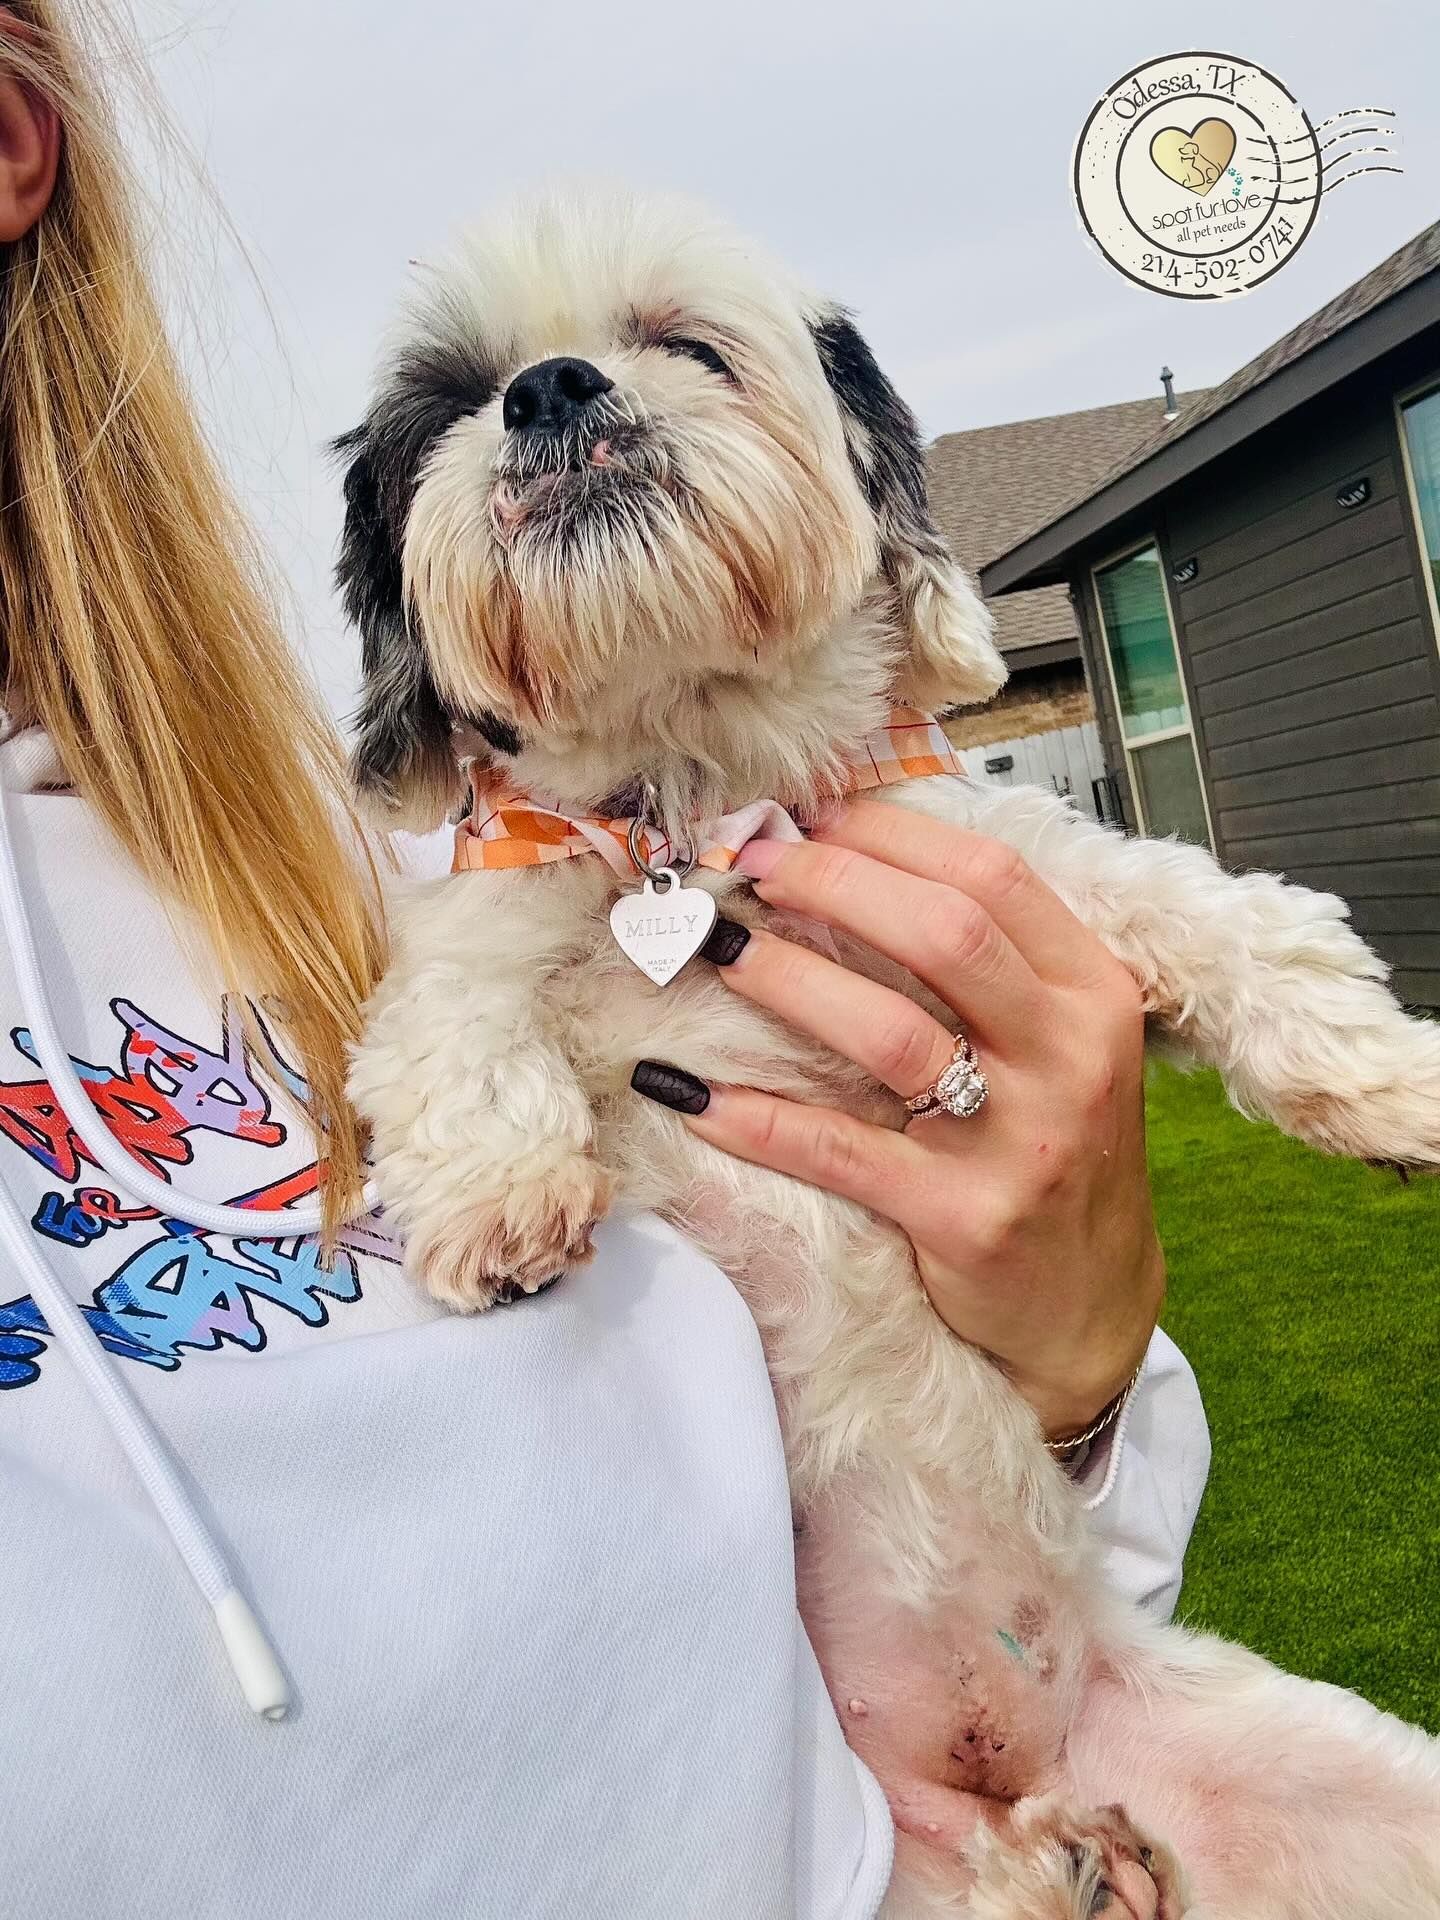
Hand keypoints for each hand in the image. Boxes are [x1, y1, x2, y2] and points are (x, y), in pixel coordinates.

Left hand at [630, 799, 1164, 1442]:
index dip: (889, 835)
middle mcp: (1069, 1056)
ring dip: (789, 980)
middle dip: (833, 884)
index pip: (992, 877)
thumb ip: (986, 962)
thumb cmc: (1054, 1151)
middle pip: (945, 933)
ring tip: (718, 949)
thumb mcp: (1057, 1042)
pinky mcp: (965, 1220)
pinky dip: (757, 1116)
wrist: (1090, 1307)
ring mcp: (1021, 1141)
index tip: (809, 820)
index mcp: (1093, 992)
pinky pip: (841, 1152)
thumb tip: (853, 865)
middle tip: (751, 871)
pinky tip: (689, 1089)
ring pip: (891, 1033)